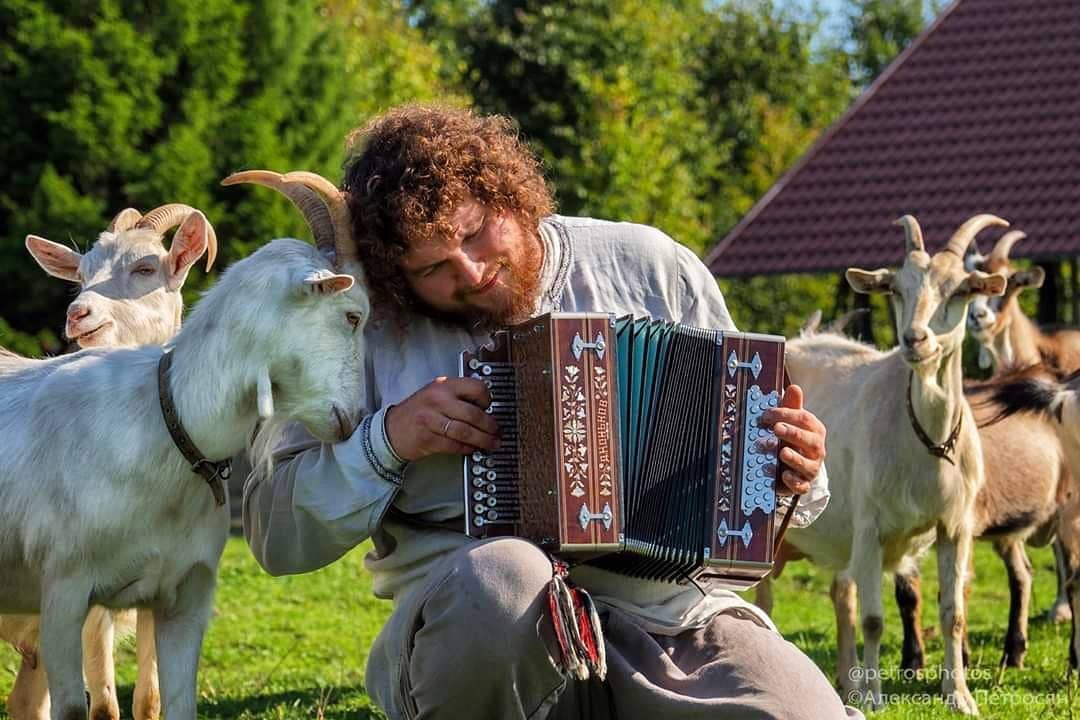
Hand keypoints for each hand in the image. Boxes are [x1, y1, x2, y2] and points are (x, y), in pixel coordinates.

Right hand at [385, 376, 500, 461]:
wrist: (392, 429)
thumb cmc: (418, 411)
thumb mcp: (436, 394)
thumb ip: (458, 396)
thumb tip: (486, 408)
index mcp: (443, 385)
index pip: (475, 387)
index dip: (488, 399)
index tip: (491, 408)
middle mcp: (437, 400)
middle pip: (473, 414)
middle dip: (490, 426)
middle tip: (497, 431)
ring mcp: (431, 419)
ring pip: (465, 432)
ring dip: (483, 440)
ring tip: (491, 443)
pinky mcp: (428, 438)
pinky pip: (455, 445)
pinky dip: (467, 448)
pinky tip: (473, 448)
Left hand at [763, 384, 825, 495]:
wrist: (792, 466)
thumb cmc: (790, 438)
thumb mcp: (790, 421)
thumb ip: (791, 406)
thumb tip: (794, 387)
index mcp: (814, 430)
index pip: (804, 419)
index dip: (786, 415)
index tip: (766, 414)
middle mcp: (817, 449)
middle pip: (810, 441)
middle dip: (793, 433)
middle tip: (776, 428)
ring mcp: (811, 468)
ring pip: (807, 465)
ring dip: (794, 458)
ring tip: (781, 452)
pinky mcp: (803, 484)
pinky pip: (802, 485)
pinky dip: (794, 481)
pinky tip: (784, 475)